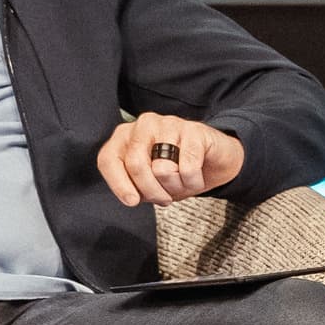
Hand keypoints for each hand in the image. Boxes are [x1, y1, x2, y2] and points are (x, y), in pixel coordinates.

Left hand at [97, 112, 245, 206]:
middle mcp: (144, 125)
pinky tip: (196, 178)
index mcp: (126, 137)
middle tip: (164, 198)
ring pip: (162, 169)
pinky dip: (193, 182)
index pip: (109, 159)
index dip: (118, 184)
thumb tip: (132, 196)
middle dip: (152, 191)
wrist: (215, 161)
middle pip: (136, 166)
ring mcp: (169, 124)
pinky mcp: (193, 130)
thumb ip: (134, 186)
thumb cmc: (177, 170)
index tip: (132, 201)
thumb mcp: (149, 182)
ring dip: (175, 186)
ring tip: (181, 183)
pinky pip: (188, 168)